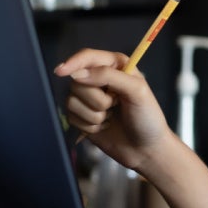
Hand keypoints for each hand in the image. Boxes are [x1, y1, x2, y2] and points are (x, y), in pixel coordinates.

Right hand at [55, 48, 174, 172]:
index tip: (60, 71)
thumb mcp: (137, 91)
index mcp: (115, 65)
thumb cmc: (147, 117)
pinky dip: (89, 126)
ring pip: (72, 101)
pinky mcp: (82, 117)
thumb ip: (109, 76)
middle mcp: (99, 78)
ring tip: (111, 117)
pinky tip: (105, 127)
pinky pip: (72, 117)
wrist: (145, 149)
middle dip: (97, 99)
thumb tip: (77, 74)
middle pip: (77, 82)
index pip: (87, 57)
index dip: (73, 62)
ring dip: (94, 115)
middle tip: (116, 105)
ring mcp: (89, 99)